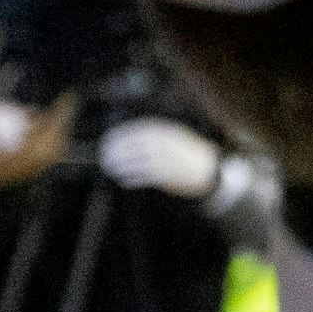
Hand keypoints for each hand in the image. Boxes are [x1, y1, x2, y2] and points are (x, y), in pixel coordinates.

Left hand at [96, 117, 224, 199]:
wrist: (208, 169)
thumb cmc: (188, 152)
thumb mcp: (176, 135)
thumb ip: (156, 135)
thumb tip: (130, 137)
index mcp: (167, 133)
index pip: (138, 131)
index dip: (120, 135)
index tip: (108, 139)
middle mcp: (165, 146)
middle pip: (134, 147)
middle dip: (117, 151)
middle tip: (104, 155)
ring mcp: (166, 161)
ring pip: (136, 163)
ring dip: (120, 166)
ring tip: (110, 168)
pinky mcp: (166, 177)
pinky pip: (143, 177)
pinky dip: (131, 178)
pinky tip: (123, 179)